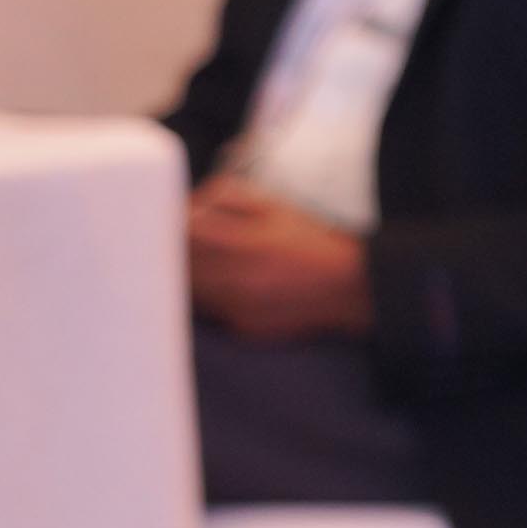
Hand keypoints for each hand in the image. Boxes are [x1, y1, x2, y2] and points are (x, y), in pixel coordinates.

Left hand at [187, 173, 373, 338]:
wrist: (350, 287)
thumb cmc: (311, 240)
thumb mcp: (274, 206)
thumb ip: (227, 198)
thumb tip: (190, 205)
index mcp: (243, 244)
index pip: (185, 235)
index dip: (177, 225)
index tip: (177, 220)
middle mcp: (237, 281)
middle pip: (181, 267)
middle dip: (177, 253)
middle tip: (184, 243)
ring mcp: (238, 309)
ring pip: (190, 293)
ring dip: (190, 278)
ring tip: (206, 265)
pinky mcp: (245, 330)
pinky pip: (211, 313)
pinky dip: (211, 299)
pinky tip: (229, 287)